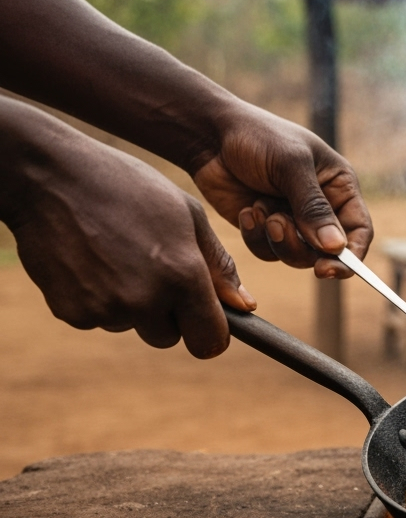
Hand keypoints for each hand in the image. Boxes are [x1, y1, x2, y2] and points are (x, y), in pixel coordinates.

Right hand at [5, 120, 253, 357]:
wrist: (48, 176)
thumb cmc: (127, 188)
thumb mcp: (187, 214)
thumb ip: (218, 265)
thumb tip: (244, 306)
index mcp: (182, 276)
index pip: (210, 341)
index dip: (210, 332)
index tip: (204, 319)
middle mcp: (144, 300)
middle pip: (169, 337)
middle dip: (168, 314)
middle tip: (150, 268)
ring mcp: (104, 310)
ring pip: (132, 326)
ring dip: (131, 304)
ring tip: (117, 255)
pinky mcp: (71, 313)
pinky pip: (98, 319)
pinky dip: (98, 300)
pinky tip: (91, 261)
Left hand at [192, 103, 372, 278]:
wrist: (210, 135)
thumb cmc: (257, 137)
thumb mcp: (291, 165)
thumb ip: (314, 207)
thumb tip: (336, 248)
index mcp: (339, 186)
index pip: (359, 230)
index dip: (350, 255)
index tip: (327, 269)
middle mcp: (322, 207)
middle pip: (328, 251)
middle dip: (301, 245)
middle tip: (276, 225)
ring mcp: (293, 220)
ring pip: (297, 256)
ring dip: (276, 238)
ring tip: (259, 209)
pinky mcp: (265, 229)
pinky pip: (268, 252)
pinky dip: (255, 237)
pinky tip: (247, 211)